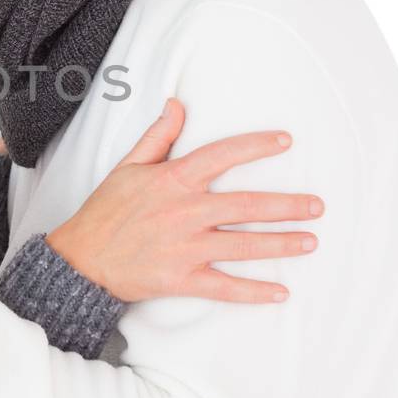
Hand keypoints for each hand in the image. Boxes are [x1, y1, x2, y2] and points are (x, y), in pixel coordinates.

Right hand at [45, 97, 322, 304]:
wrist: (81, 260)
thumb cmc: (105, 212)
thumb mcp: (128, 167)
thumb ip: (158, 137)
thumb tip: (177, 104)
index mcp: (172, 181)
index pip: (221, 156)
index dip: (255, 146)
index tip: (285, 142)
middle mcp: (184, 212)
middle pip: (245, 206)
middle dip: (286, 206)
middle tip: (317, 206)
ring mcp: (184, 248)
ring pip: (242, 246)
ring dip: (280, 245)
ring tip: (310, 242)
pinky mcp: (180, 279)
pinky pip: (224, 287)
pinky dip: (254, 292)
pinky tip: (281, 293)